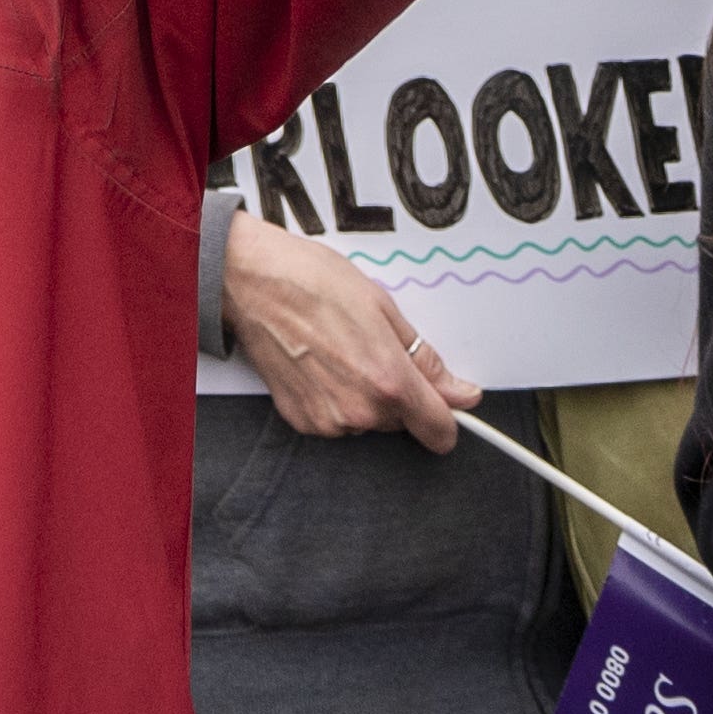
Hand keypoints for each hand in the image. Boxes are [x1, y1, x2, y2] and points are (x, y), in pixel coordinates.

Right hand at [221, 213, 477, 444]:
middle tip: (371, 347)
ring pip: (368, 420)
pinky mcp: (301, 421)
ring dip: (364, 396)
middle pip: (401, 421)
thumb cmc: (313, 282)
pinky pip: (337, 420)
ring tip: (340, 350)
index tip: (444, 403)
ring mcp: (327, 421)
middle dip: (397, 392)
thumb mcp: (384, 309)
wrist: (251, 282)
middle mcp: (359, 411)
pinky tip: (320, 364)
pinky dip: (335, 398)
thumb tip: (461, 392)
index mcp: (389, 381)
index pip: (439, 431)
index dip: (446, 416)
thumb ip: (426, 361)